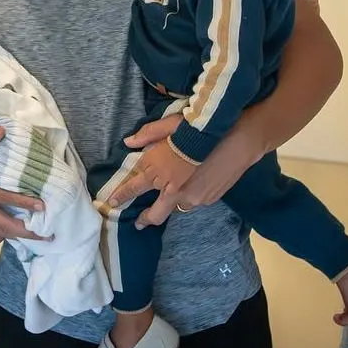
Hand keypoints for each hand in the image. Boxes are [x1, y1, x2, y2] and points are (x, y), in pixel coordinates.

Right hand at [0, 126, 46, 239]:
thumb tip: (3, 131)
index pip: (7, 198)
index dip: (26, 203)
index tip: (43, 206)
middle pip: (5, 224)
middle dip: (27, 232)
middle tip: (47, 235)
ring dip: (16, 236)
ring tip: (35, 236)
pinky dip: (1, 235)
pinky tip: (11, 234)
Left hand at [111, 115, 267, 227]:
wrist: (236, 139)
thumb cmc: (200, 129)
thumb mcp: (169, 124)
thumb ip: (147, 135)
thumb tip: (129, 142)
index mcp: (158, 171)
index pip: (133, 188)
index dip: (121, 196)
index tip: (111, 203)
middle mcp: (173, 190)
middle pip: (155, 214)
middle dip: (145, 219)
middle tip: (140, 222)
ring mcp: (192, 197)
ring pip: (178, 207)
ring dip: (174, 202)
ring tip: (176, 192)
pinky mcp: (209, 199)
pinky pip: (195, 201)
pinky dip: (192, 195)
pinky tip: (198, 181)